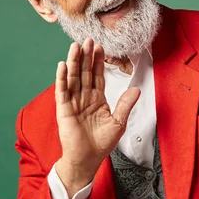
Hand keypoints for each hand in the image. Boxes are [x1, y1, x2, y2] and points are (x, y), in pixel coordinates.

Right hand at [54, 39, 139, 196]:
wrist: (87, 159)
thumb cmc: (101, 143)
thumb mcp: (118, 122)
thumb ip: (125, 105)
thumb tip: (137, 89)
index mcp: (97, 99)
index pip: (98, 76)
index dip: (98, 61)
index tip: (100, 46)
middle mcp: (84, 98)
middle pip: (85, 72)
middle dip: (86, 56)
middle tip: (87, 39)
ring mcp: (73, 102)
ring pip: (73, 78)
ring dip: (74, 62)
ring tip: (75, 46)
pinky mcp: (64, 110)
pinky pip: (62, 91)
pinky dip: (62, 78)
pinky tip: (62, 65)